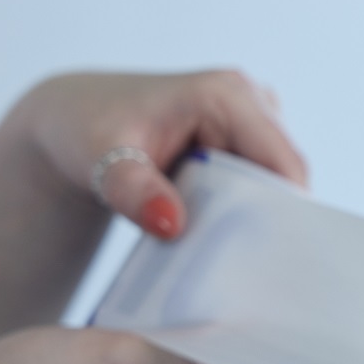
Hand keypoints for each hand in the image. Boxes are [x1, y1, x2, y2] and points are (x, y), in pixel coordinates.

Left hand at [19, 69, 307, 238]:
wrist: (76, 121)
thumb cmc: (88, 129)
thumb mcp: (102, 160)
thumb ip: (134, 192)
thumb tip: (171, 225)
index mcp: (226, 95)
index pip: (284, 161)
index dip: (287, 210)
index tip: (274, 260)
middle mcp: (250, 101)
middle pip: (286, 175)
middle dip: (273, 219)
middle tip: (248, 268)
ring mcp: (251, 121)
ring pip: (277, 184)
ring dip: (258, 218)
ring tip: (229, 254)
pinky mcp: (246, 142)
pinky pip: (263, 185)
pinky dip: (246, 212)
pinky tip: (220, 235)